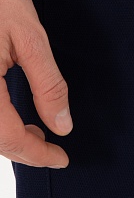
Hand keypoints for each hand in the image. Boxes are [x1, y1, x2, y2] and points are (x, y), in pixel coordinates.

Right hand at [0, 0, 71, 167]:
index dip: (37, 154)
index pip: (9, 138)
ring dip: (8, 137)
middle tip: (53, 149)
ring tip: (37, 132)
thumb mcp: (31, 38)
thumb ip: (47, 84)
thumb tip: (62, 123)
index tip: (61, 159)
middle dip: (23, 149)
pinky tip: (13, 113)